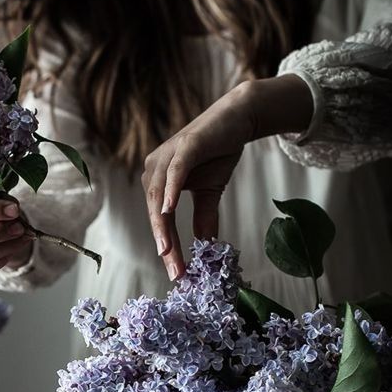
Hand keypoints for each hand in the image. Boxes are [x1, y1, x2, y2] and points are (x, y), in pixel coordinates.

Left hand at [141, 75, 313, 279]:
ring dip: (162, 225)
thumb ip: (205, 218)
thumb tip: (206, 248)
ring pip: (159, 195)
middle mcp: (154, 168)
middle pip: (155, 213)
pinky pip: (174, 172)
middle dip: (165, 244)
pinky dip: (171, 191)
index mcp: (157, 181)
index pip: (160, 221)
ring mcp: (167, 156)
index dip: (169, 247)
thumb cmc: (218, 152)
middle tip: (175, 270)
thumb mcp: (210, 191)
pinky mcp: (184, 146)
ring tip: (168, 251)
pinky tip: (169, 210)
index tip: (177, 273)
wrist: (237, 118)